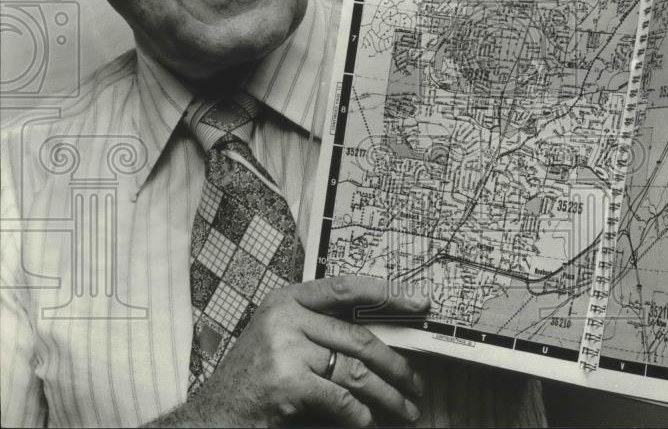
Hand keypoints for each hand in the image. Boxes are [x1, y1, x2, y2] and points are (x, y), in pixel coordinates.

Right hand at [150, 275, 427, 427]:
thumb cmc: (253, 383)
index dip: (387, 291)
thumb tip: (383, 342)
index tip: (420, 300)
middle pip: (359, 338)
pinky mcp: (286, 381)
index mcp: (287, 299)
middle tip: (417, 385)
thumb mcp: (283, 342)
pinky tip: (368, 424)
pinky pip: (340, 398)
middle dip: (396, 366)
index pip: (346, 287)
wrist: (212, 418)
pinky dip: (359, 416)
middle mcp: (286, 316)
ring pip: (356, 370)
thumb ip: (322, 333)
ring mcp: (284, 347)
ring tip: (406, 410)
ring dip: (388, 395)